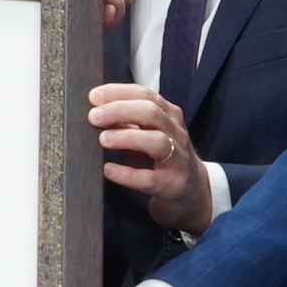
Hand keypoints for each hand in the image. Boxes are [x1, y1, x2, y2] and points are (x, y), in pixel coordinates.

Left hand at [89, 82, 207, 235]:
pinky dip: (127, 174)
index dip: (118, 93)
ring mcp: (177, 160)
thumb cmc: (163, 160)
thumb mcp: (147, 135)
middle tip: (93, 116)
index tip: (93, 96)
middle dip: (120, 111)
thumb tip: (95, 111)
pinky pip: (150, 179)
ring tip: (102, 139)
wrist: (193, 194)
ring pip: (156, 141)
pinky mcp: (172, 186)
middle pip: (151, 113)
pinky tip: (108, 170)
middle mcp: (176, 134)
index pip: (145, 95)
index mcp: (169, 116)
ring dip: (127, 137)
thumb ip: (126, 122)